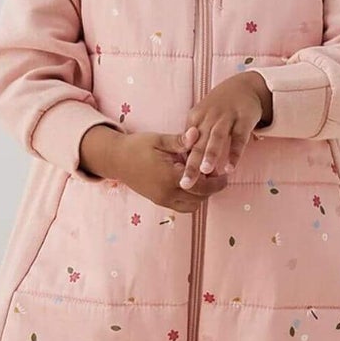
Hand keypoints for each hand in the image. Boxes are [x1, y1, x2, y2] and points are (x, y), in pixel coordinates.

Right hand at [112, 131, 230, 213]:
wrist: (116, 159)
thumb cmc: (137, 146)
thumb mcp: (159, 139)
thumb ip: (180, 141)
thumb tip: (197, 133)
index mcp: (169, 177)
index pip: (202, 186)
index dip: (216, 181)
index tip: (223, 173)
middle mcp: (166, 193)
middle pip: (200, 198)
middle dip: (211, 188)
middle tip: (215, 174)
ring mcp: (162, 200)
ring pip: (192, 206)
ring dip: (201, 196)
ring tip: (203, 179)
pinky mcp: (158, 201)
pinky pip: (181, 207)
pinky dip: (191, 200)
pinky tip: (191, 184)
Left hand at [178, 72, 270, 189]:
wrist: (244, 86)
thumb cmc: (220, 107)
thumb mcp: (203, 117)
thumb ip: (194, 137)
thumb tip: (183, 164)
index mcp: (196, 118)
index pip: (186, 143)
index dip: (181, 161)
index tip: (176, 179)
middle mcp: (209, 117)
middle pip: (198, 143)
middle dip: (191, 164)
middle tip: (185, 183)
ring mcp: (226, 117)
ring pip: (216, 138)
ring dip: (210, 154)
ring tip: (205, 172)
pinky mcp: (244, 119)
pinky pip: (239, 138)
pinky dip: (235, 153)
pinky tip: (230, 168)